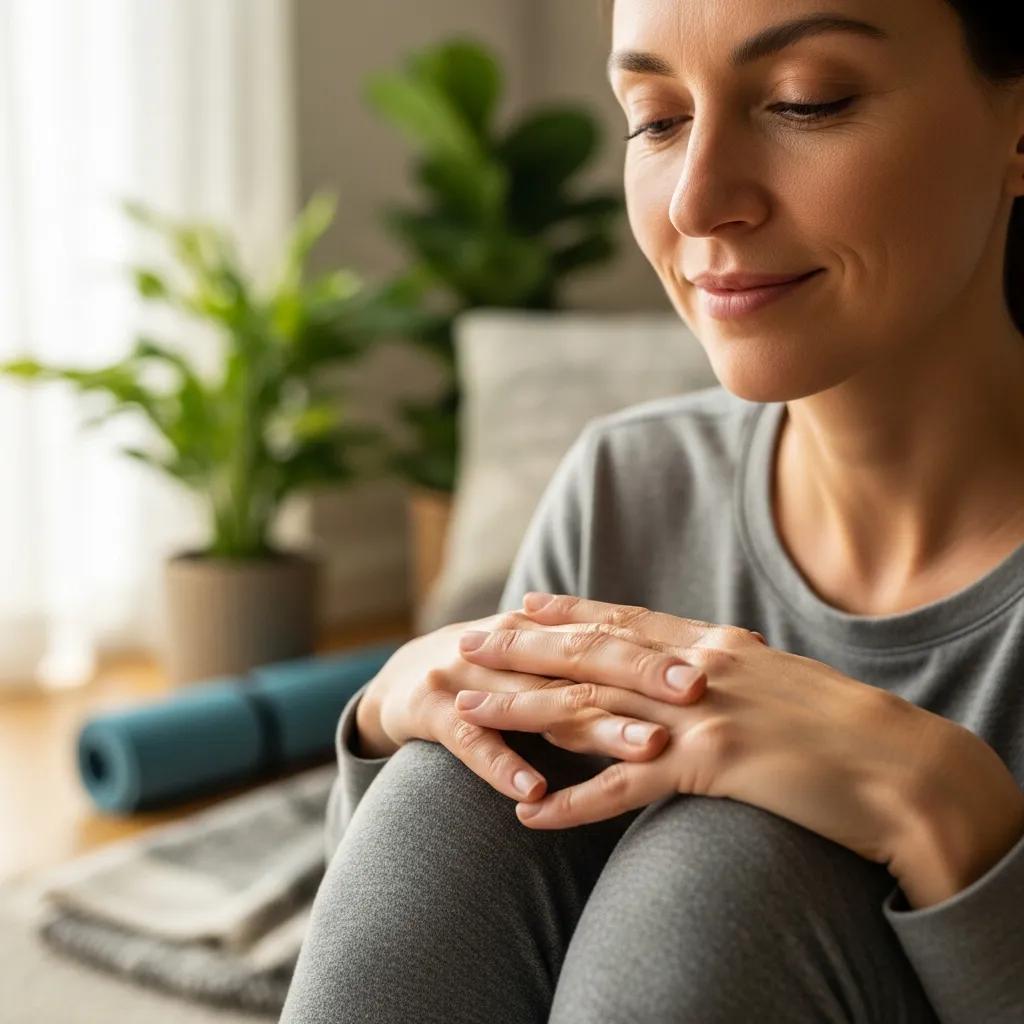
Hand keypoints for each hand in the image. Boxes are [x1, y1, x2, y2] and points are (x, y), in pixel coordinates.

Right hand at [361, 607, 706, 807]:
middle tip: (699, 693)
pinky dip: (502, 765)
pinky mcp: (433, 713)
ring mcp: (473, 678)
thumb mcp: (544, 662)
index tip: (723, 662)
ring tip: (649, 749)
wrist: (402, 681)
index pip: (614, 634)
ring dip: (596, 727)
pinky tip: (535, 794)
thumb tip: (693, 676)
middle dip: (644, 674)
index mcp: (547, 632)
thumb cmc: (493, 679)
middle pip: (587, 659)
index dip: (666, 647)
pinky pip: (471, 742)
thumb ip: (601, 666)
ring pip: (541, 702)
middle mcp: (513, 646)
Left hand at [454, 592, 952, 880]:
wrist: (901, 764)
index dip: (567, 612)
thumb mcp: (776, 678)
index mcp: (710, 645)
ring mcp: (699, 713)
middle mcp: (695, 668)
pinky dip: (573, 802)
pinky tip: (530, 813)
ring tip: (467, 715)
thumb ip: (728, 669)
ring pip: (590, 708)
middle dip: (521, 651)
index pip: (622, 621)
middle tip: (465, 647)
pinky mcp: (711, 764)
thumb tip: (697, 664)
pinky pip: (625, 786)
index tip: (521, 605)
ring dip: (522, 713)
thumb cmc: (843, 724)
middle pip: (588, 654)